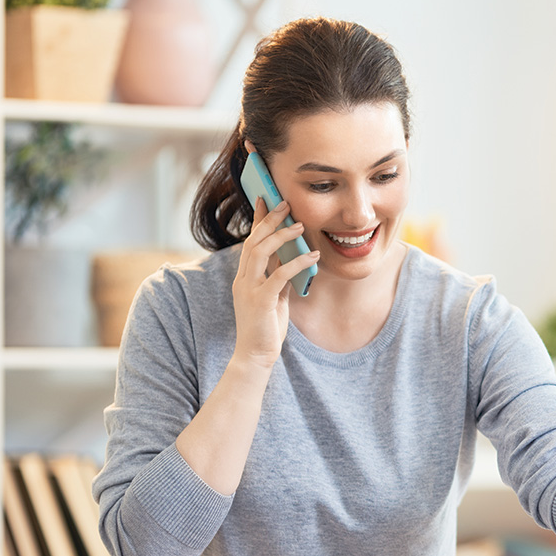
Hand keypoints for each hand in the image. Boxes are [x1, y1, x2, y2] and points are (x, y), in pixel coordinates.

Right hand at [232, 196, 319, 366]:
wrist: (255, 356)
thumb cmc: (266, 329)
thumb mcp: (275, 299)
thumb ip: (279, 280)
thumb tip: (291, 262)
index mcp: (245, 278)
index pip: (250, 242)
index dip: (258, 220)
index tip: (265, 199)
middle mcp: (243, 280)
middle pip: (253, 241)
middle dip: (269, 220)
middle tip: (285, 203)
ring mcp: (249, 290)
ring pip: (260, 252)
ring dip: (281, 237)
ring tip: (300, 226)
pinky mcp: (260, 302)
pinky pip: (278, 275)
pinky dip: (296, 264)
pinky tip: (312, 257)